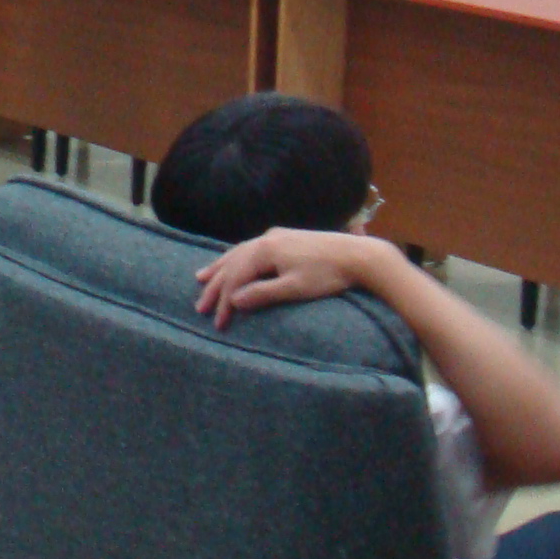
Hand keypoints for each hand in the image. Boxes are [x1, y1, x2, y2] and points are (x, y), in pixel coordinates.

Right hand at [193, 228, 381, 330]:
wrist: (359, 255)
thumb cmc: (328, 274)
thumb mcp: (294, 288)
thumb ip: (262, 294)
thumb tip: (234, 300)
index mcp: (266, 250)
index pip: (236, 278)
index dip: (225, 301)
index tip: (219, 322)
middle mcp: (266, 238)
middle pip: (232, 264)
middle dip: (215, 286)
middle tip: (200, 306)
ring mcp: (275, 236)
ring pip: (238, 252)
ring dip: (220, 267)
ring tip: (200, 277)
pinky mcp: (285, 237)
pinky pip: (250, 248)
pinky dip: (236, 258)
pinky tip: (234, 260)